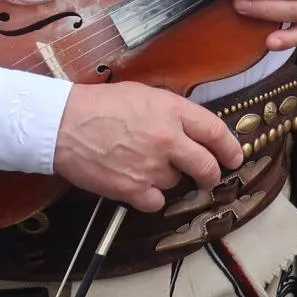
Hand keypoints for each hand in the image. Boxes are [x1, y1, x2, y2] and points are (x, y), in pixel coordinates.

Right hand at [54, 82, 242, 212]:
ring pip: (177, 182)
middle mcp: (169, 140)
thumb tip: (193, 128)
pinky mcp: (132, 189)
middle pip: (207, 166)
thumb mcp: (145, 94)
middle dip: (211, 174)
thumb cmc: (100, 104)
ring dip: (168, 178)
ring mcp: (152, 167)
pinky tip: (138, 185)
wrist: (62, 124)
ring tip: (145, 164)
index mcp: (174, 112)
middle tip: (209, 176)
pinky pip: (156, 202)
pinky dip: (150, 197)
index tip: (234, 157)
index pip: (216, 132)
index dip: (230, 148)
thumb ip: (173, 111)